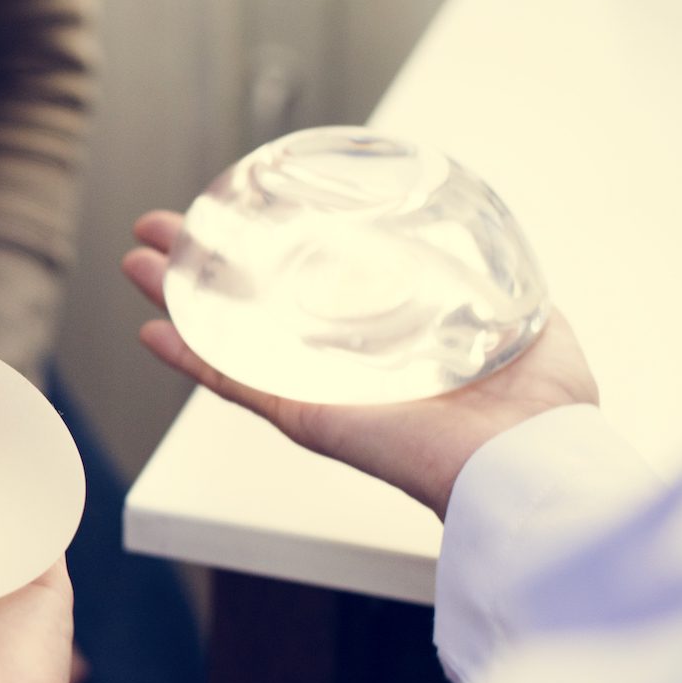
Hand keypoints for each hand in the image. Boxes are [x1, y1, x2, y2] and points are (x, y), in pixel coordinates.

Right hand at [121, 210, 598, 517]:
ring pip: (227, 337)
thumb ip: (510, 294)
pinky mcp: (309, 417)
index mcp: (384, 346)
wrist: (532, 465)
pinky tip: (153, 330)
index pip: (310, 294)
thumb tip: (504, 260)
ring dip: (178, 297)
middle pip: (249, 307)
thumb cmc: (544, 416)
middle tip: (161, 229)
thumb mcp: (530, 325)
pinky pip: (237, 384)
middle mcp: (341, 367)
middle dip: (201, 265)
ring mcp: (317, 391)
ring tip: (137, 260)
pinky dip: (190, 360)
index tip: (239, 217)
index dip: (268, 254)